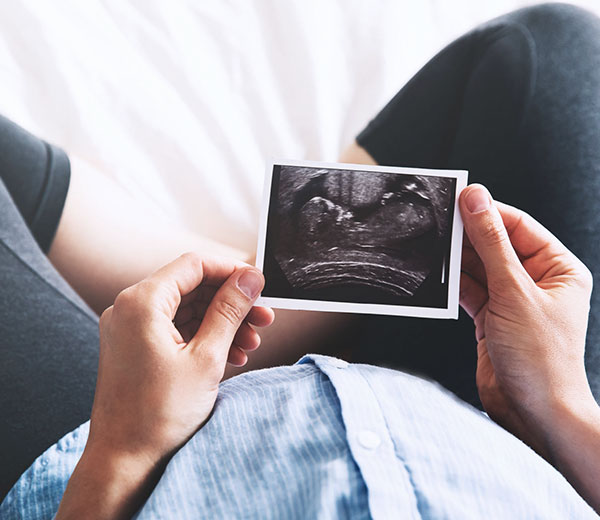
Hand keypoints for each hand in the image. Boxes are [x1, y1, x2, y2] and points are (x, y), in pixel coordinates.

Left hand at [57, 253, 273, 518]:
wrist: (124, 460)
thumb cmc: (157, 415)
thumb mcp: (206, 357)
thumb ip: (230, 311)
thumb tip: (250, 278)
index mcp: (142, 303)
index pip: (194, 265)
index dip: (231, 271)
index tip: (258, 285)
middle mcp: (130, 309)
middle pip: (192, 287)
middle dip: (231, 302)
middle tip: (262, 318)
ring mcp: (130, 328)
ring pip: (187, 309)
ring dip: (221, 322)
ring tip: (251, 342)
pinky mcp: (135, 346)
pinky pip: (176, 329)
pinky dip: (204, 337)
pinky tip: (231, 354)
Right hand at [458, 184, 593, 453]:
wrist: (533, 412)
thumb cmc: (541, 358)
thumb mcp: (513, 290)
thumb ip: (491, 243)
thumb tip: (476, 200)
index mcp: (557, 268)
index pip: (519, 226)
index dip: (488, 212)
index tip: (459, 199)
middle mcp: (536, 282)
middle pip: (496, 245)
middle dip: (468, 237)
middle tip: (439, 223)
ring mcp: (512, 301)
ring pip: (479, 268)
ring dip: (458, 261)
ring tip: (434, 248)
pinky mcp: (491, 318)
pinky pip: (470, 291)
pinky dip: (454, 285)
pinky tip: (439, 276)